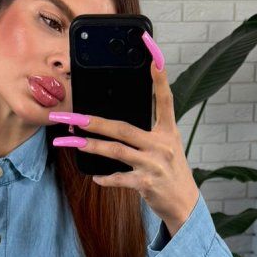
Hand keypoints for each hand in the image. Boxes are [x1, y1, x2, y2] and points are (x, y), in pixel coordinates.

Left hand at [49, 31, 199, 232]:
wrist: (185, 203)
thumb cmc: (171, 171)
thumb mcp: (167, 146)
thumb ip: (147, 132)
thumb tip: (116, 123)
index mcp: (168, 131)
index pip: (164, 99)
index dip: (159, 77)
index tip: (153, 53)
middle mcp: (162, 144)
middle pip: (123, 128)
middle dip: (94, 122)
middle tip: (72, 117)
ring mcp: (154, 164)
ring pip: (117, 151)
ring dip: (92, 147)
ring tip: (71, 143)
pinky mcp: (147, 184)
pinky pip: (121, 179)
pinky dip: (107, 178)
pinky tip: (96, 178)